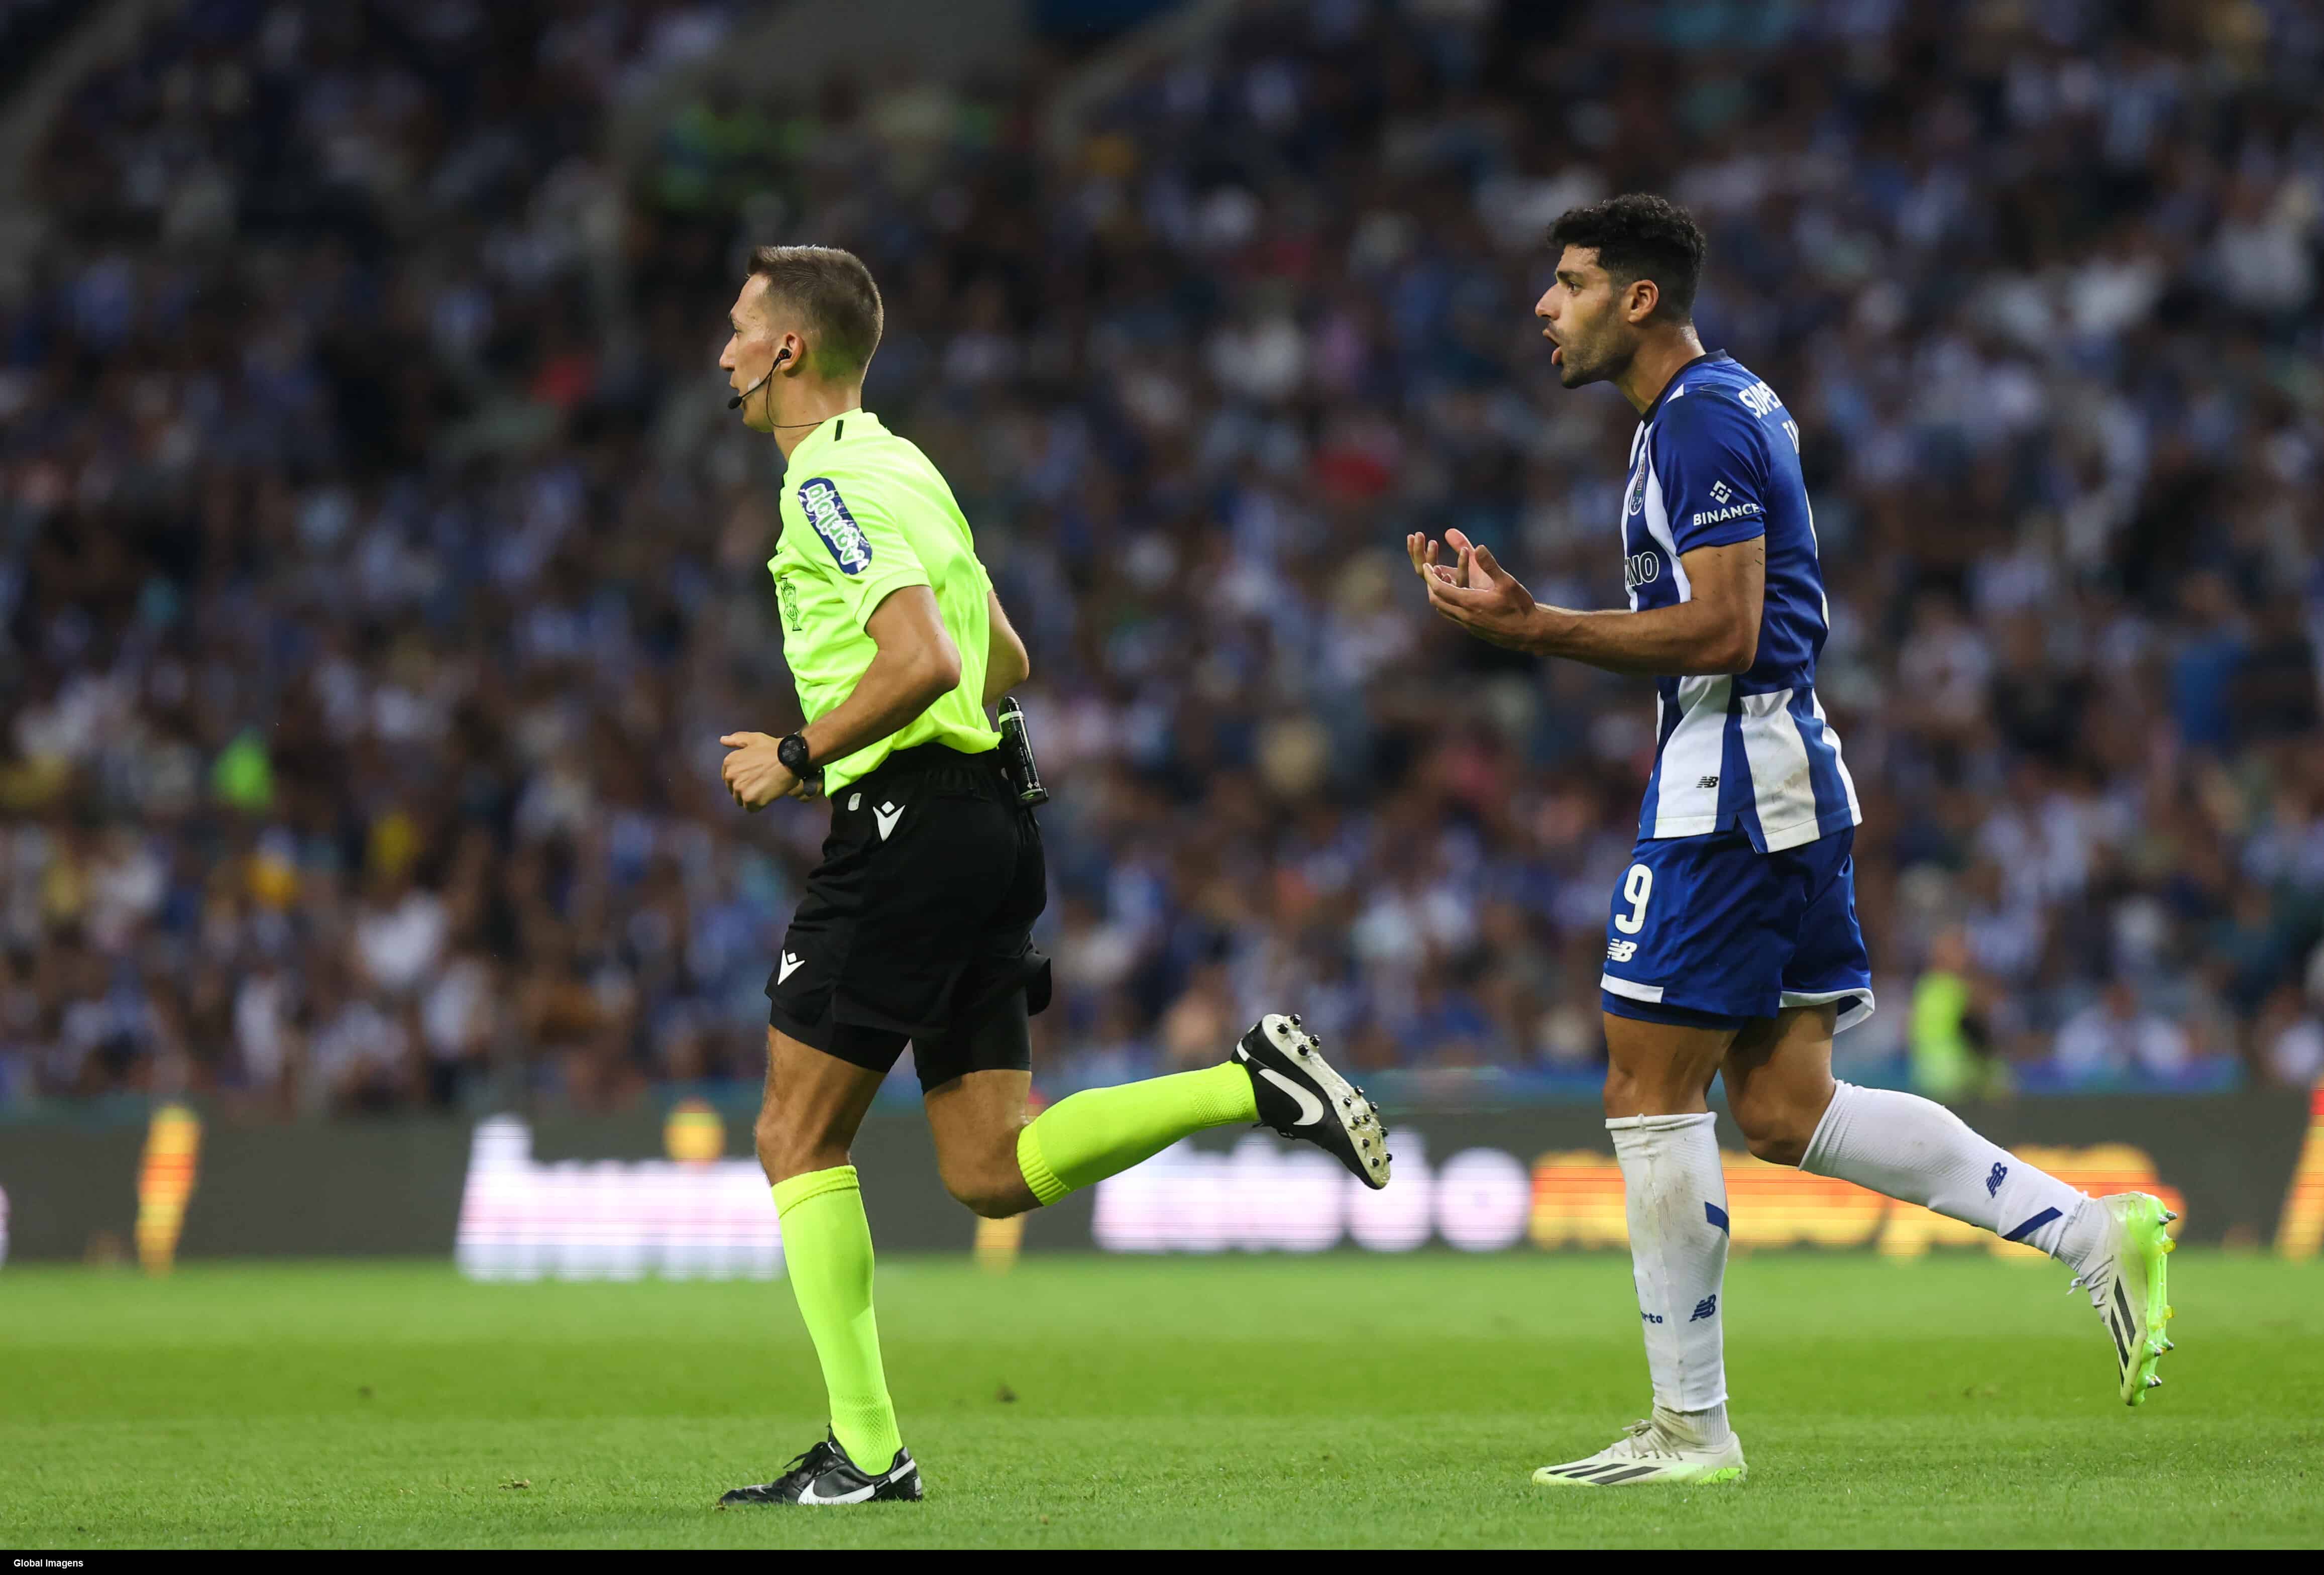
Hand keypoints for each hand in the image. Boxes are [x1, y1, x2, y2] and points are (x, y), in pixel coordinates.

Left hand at [720, 732, 818, 810]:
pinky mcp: (751, 800)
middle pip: (734, 790)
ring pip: (742, 800)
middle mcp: (730, 776)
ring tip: (764, 790)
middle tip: (760, 783)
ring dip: (751, 798)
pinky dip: (758, 805)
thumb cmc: (772, 748)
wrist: (789, 759)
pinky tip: (767, 797)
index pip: (728, 778)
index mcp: (729, 762)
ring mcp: (740, 789)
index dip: (740, 778)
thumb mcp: (753, 739)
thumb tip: (722, 740)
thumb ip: (736, 739)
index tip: (752, 777)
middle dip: (745, 789)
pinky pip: (751, 808)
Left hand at [1405, 528, 1539, 649]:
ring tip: (1443, 580)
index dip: (1431, 576)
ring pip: (1444, 611)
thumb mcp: (1507, 583)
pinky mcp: (1474, 630)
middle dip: (1431, 585)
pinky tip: (1458, 595)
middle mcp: (1465, 616)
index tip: (1427, 565)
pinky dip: (1449, 604)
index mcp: (1470, 603)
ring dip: (1439, 595)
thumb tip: (1478, 547)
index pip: (1440, 589)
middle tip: (1432, 571)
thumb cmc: (1520, 607)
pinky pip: (1453, 616)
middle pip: (1436, 601)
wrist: (1529, 633)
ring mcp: (1468, 625)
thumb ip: (1490, 565)